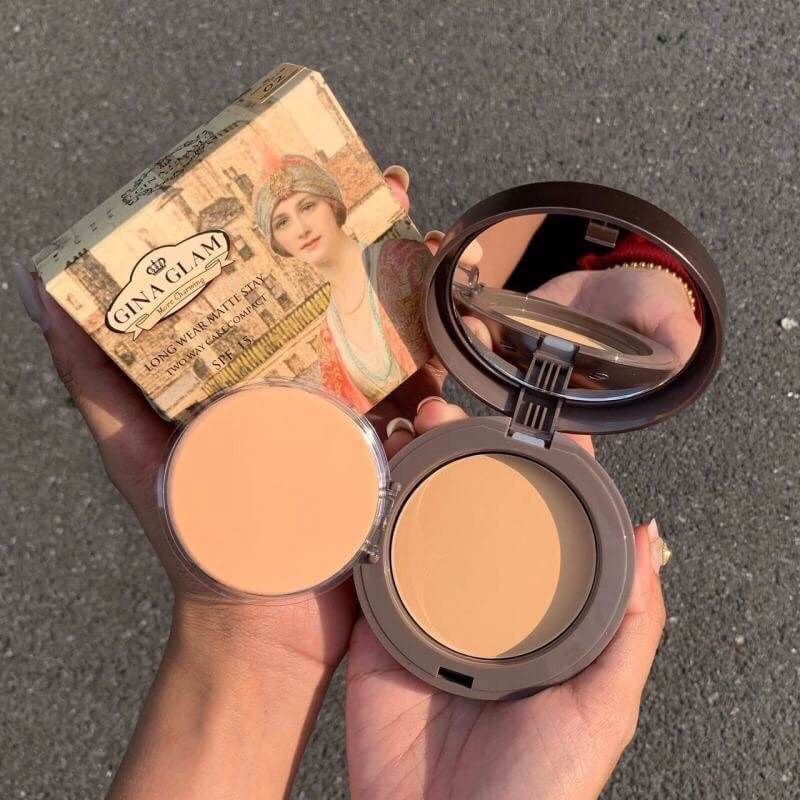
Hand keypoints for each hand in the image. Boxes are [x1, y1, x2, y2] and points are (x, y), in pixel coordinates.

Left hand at [10, 164, 438, 798]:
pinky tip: (454, 349)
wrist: (264, 623)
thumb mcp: (134, 448)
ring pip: (400, 338)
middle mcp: (311, 383)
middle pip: (352, 295)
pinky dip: (446, 370)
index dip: (301, 226)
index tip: (315, 180)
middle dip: (380, 243)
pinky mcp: (396, 453)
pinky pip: (429, 401)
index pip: (284, 280)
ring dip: (423, 292)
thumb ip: (92, 378)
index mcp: (259, 370)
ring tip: (441, 256)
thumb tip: (39, 289)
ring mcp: (360, 415)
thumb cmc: (200, 540)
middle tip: (399, 202)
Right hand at [343, 234, 667, 799]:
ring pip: (418, 530)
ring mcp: (426, 616)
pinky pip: (369, 572)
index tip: (539, 427)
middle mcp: (481, 608)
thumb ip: (630, 626)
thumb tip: (653, 538)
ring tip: (409, 433)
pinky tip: (365, 487)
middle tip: (454, 416)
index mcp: (534, 617)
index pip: (542, 528)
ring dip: (412, 477)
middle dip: (465, 457)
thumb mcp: (602, 708)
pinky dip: (365, 528)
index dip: (542, 473)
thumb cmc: (538, 789)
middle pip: (473, 514)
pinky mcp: (377, 635)